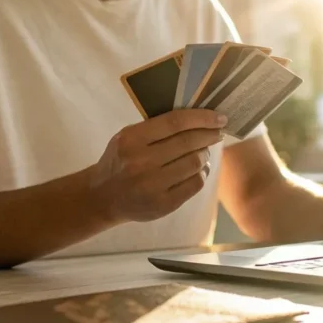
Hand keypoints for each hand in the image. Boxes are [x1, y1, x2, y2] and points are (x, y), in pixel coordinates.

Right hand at [89, 110, 226, 222]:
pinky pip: (194, 184)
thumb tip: (198, 118)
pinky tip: (199, 168)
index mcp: (132, 139)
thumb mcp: (128, 138)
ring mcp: (152, 185)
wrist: (102, 196)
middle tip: (217, 132)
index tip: (219, 117)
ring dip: (205, 154)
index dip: (202, 118)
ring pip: (194, 163)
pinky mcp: (163, 204)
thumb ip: (156, 128)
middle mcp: (141, 162)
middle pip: (188, 143)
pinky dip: (202, 173)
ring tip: (204, 151)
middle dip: (209, 135)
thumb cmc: (120, 160)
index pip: (175, 122)